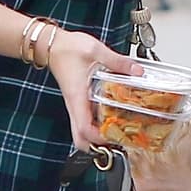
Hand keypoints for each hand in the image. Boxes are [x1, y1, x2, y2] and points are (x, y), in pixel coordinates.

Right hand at [46, 30, 140, 151]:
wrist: (54, 45)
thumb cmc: (69, 49)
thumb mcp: (96, 51)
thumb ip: (118, 62)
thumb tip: (137, 71)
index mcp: (77, 97)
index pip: (84, 128)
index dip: (99, 138)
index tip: (114, 137)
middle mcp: (75, 105)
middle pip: (80, 139)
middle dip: (97, 146)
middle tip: (117, 140)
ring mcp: (75, 106)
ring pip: (81, 133)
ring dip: (97, 138)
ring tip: (117, 131)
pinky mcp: (78, 103)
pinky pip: (85, 122)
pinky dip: (96, 126)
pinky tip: (111, 117)